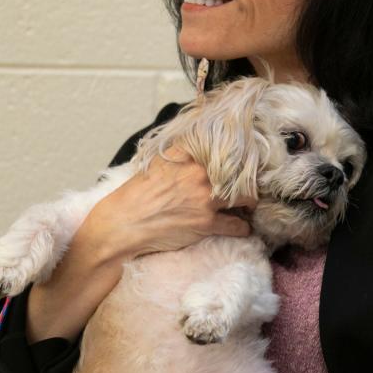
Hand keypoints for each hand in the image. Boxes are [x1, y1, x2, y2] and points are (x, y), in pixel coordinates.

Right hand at [85, 145, 254, 260]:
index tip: (244, 163)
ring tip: (248, 207)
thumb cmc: (136, 195)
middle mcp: (200, 173)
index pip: (225, 150)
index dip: (238, 158)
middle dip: (247, 182)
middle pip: (241, 173)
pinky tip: (243, 229)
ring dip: (249, 204)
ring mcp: (205, 198)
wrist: (124, 223)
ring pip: (246, 198)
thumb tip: (195, 143)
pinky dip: (242, 228)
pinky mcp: (206, 223)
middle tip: (247, 188)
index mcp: (188, 155)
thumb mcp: (157, 164)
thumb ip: (180, 154)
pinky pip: (237, 225)